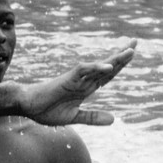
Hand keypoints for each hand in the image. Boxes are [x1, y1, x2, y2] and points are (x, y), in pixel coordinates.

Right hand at [20, 39, 136, 125]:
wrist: (27, 106)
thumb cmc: (45, 110)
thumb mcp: (74, 117)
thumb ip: (92, 117)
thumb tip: (114, 119)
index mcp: (85, 88)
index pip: (106, 75)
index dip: (119, 66)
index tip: (131, 55)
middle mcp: (83, 81)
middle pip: (106, 67)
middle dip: (121, 56)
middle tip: (135, 43)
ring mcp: (76, 79)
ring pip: (98, 66)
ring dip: (114, 59)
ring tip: (130, 50)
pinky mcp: (66, 79)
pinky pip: (83, 70)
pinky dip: (95, 67)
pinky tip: (108, 66)